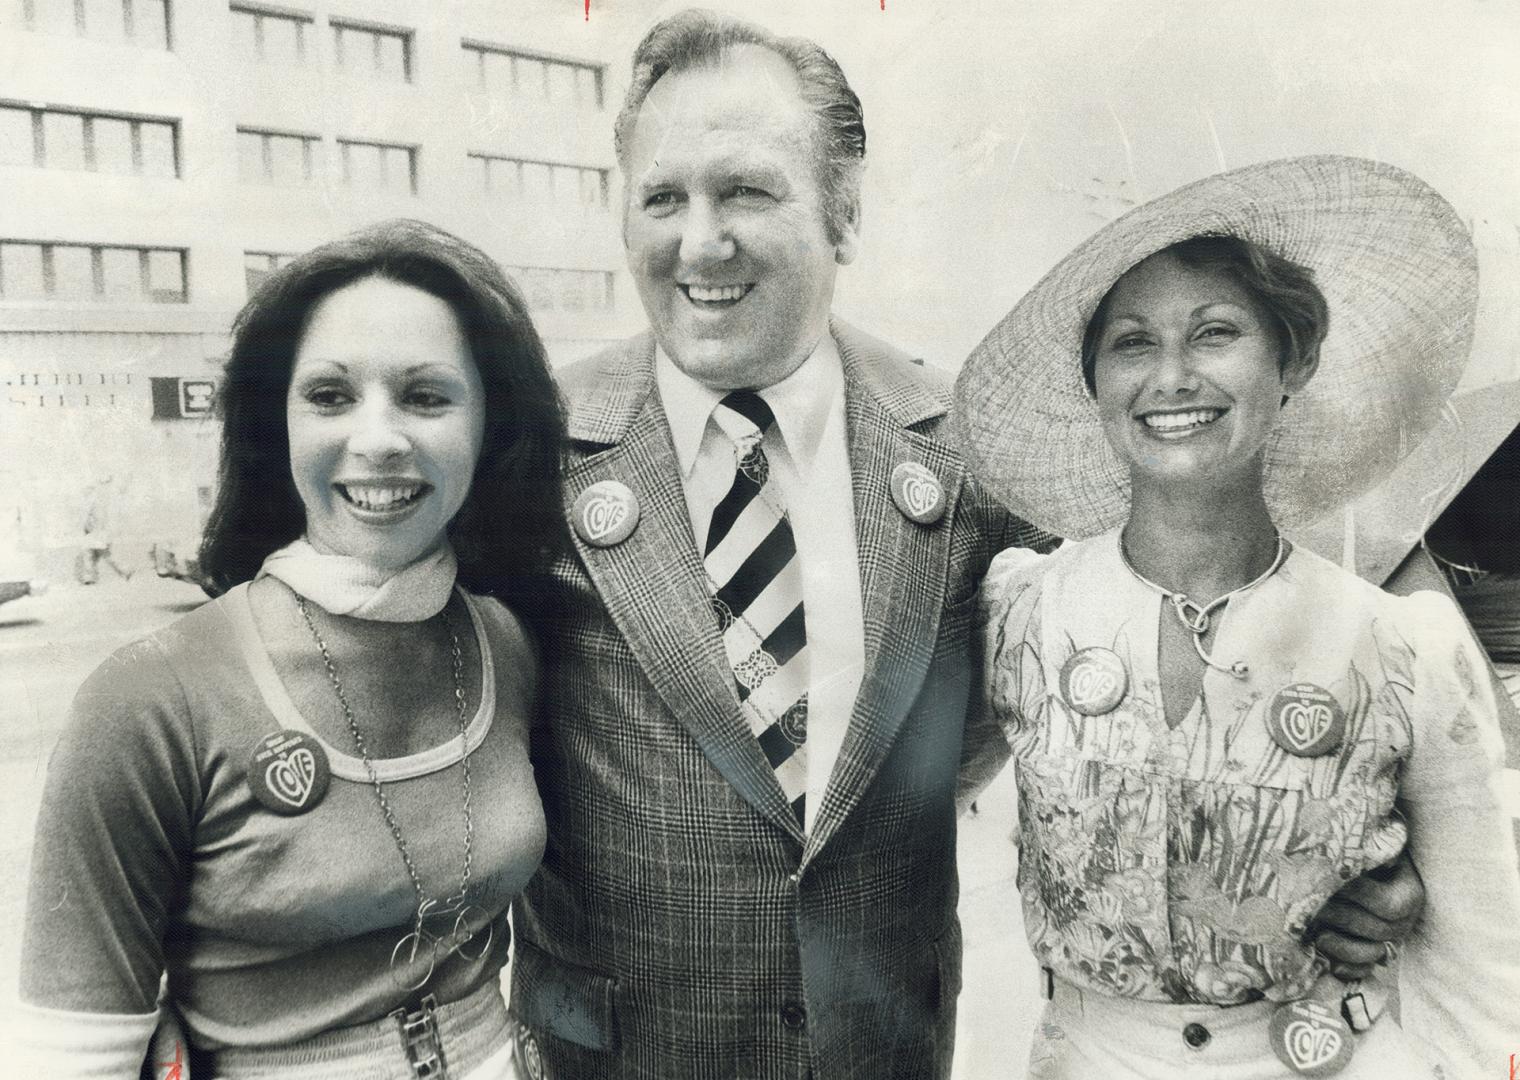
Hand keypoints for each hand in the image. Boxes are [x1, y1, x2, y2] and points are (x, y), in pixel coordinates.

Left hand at [1305, 850, 1424, 980]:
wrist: (1371, 869)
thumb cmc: (1370, 853)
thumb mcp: (1376, 846)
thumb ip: (1368, 849)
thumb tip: (1347, 848)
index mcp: (1409, 894)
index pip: (1386, 903)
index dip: (1356, 894)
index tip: (1328, 880)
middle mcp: (1404, 922)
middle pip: (1376, 928)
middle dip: (1341, 917)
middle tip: (1311, 904)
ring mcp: (1391, 941)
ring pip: (1371, 952)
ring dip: (1342, 946)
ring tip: (1316, 935)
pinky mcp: (1375, 955)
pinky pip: (1365, 970)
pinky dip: (1347, 968)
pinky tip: (1327, 962)